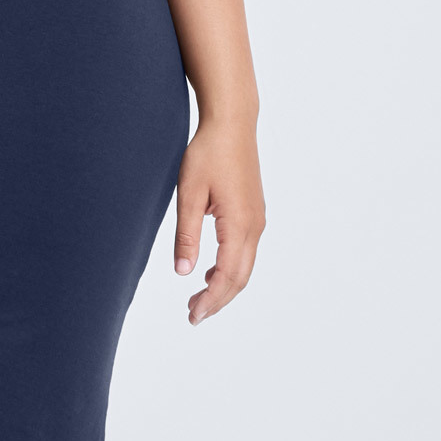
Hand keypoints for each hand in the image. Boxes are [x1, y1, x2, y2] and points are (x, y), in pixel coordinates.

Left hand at [173, 117, 264, 323]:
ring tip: (198, 299)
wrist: (232, 125)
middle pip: (240, 277)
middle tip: (193, 316)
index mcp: (239, 223)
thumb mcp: (189, 194)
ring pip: (245, 266)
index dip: (211, 300)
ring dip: (224, 286)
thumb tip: (183, 272)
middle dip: (218, 300)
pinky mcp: (254, 213)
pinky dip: (230, 269)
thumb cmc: (208, 154)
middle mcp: (254, 226)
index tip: (193, 316)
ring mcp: (257, 220)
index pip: (227, 275)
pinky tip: (210, 272)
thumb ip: (186, 235)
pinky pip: (245, 251)